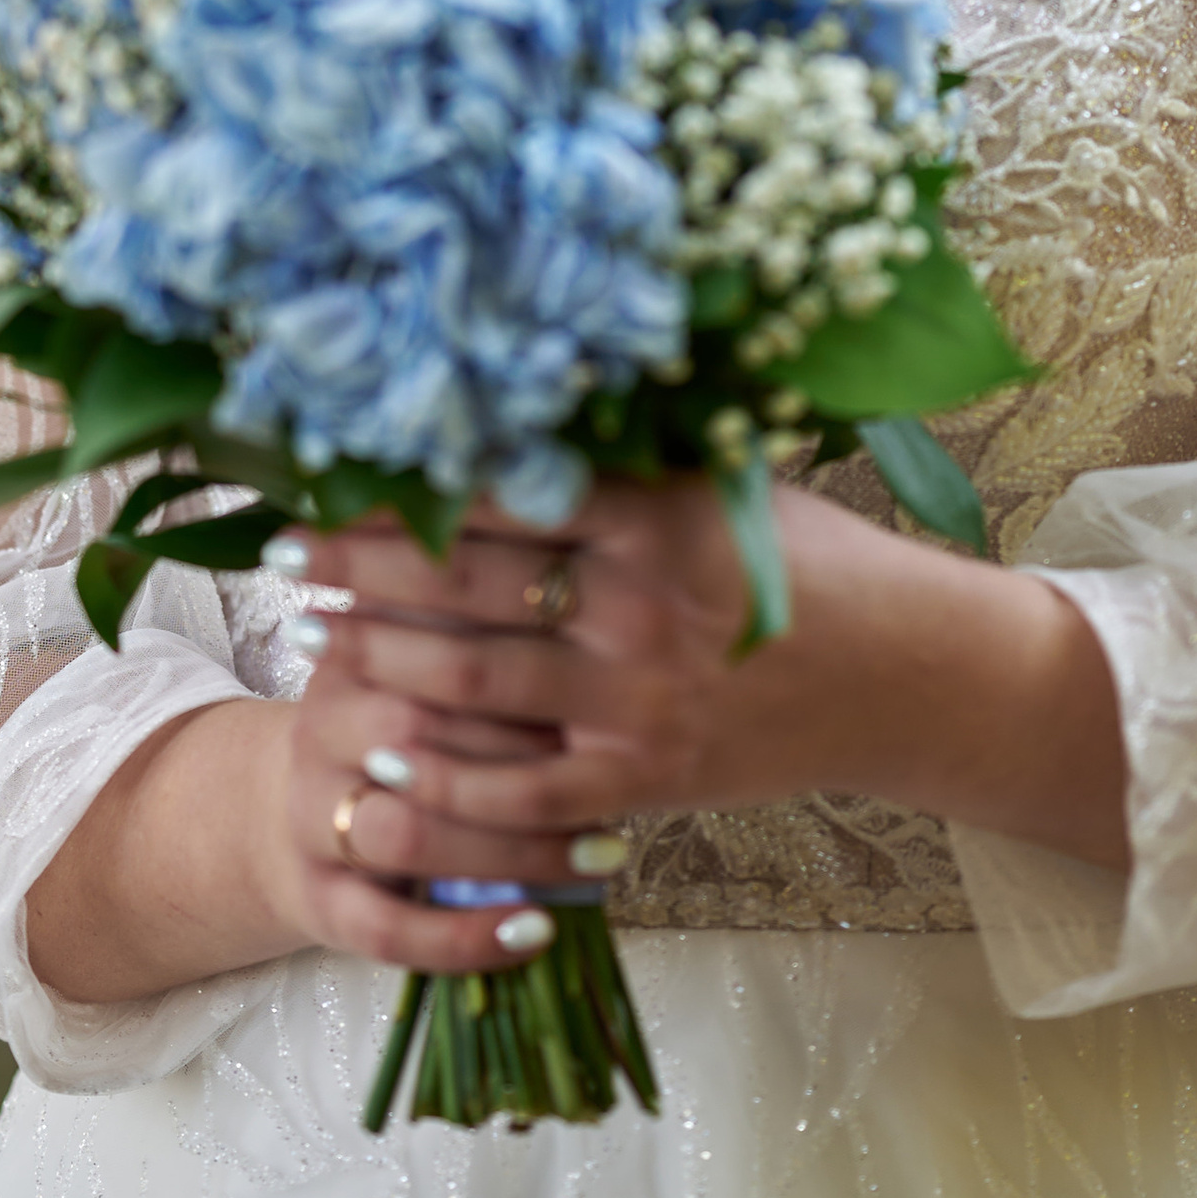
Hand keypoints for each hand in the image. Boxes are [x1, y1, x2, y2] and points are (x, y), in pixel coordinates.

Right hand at [272, 540, 635, 979]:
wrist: (288, 803)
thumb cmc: (400, 707)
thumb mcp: (422, 636)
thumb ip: (482, 595)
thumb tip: (597, 514)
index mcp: (356, 643)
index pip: (429, 629)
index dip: (513, 640)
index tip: (605, 646)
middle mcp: (324, 726)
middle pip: (415, 730)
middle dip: (519, 746)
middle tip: (623, 753)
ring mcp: (314, 818)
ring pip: (406, 835)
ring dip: (511, 848)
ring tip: (607, 850)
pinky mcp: (321, 901)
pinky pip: (388, 932)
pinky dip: (465, 938)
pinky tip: (538, 932)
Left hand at [276, 473, 1125, 883]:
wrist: (909, 679)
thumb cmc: (815, 561)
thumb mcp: (730, 484)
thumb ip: (629, 461)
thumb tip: (512, 405)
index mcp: (654, 514)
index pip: (497, 490)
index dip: (401, 482)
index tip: (330, 466)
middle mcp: (636, 606)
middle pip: (457, 583)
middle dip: (357, 567)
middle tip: (286, 550)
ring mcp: (634, 702)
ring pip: (464, 683)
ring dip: (375, 660)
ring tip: (315, 636)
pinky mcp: (641, 782)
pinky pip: (513, 792)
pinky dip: (438, 779)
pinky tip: (380, 751)